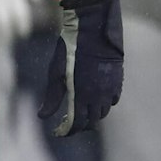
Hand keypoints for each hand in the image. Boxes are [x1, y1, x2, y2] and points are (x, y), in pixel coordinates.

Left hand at [40, 0, 124, 136]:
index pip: (76, 124)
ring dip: (92, 116)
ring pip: (103, 112)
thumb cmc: (71, 48)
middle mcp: (98, 96)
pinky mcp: (118, 81)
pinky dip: (104, 104)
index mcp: (81, 95)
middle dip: (79, 126)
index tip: (58, 131)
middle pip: (91, 122)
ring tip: (81, 111)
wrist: (94, 28)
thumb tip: (42, 116)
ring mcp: (110, 88)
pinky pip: (113, 100)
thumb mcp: (56, 72)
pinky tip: (95, 98)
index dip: (66, 131)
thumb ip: (52, 97)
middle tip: (67, 122)